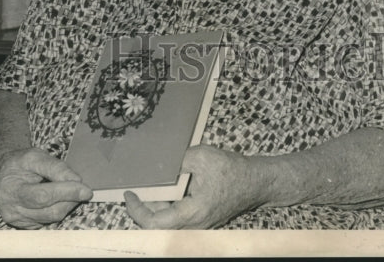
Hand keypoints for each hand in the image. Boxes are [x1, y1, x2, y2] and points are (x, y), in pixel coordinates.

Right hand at [0, 147, 92, 228]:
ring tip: (69, 190)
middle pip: (49, 211)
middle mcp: (12, 210)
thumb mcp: (35, 155)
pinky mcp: (25, 226)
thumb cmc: (20, 162)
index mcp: (12, 189)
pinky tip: (57, 198)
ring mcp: (18, 221)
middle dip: (71, 200)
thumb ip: (55, 167)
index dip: (67, 193)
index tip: (86, 190)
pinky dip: (58, 209)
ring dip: (67, 205)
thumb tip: (75, 181)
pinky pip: (48, 221)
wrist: (4, 172)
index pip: (43, 196)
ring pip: (52, 219)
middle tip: (83, 189)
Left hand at [124, 145, 264, 229]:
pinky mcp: (200, 220)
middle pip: (158, 224)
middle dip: (144, 206)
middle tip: (136, 187)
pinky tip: (166, 187)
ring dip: (156, 205)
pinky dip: (167, 204)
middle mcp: (193, 226)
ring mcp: (197, 226)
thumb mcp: (201, 157)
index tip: (128, 194)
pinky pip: (177, 217)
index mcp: (192, 213)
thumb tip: (155, 162)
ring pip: (167, 221)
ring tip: (150, 183)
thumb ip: (177, 161)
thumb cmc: (231, 170)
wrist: (254, 182)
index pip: (154, 223)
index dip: (137, 211)